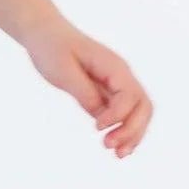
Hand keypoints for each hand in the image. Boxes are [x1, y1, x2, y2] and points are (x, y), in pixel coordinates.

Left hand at [22, 21, 152, 157]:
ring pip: (138, 112)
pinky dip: (124, 130)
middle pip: (143, 106)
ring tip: (118, 155)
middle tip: (110, 148)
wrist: (45, 34)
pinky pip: (124, 113)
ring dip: (133, 134)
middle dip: (132, 130)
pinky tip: (117, 146)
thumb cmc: (52, 48)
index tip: (97, 127)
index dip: (118, 115)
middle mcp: (121, 75)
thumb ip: (84, 93)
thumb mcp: (64, 72)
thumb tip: (100, 116)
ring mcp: (116, 84)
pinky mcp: (107, 92)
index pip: (129, 95)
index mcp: (114, 66)